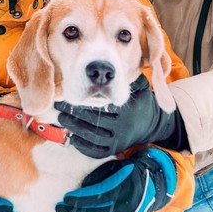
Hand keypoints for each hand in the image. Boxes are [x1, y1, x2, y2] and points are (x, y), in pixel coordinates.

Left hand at [55, 75, 184, 158]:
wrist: (153, 126)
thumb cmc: (141, 101)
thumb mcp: (139, 86)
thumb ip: (125, 76)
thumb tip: (108, 61)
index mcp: (127, 111)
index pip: (100, 105)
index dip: (82, 100)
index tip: (68, 92)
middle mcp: (122, 127)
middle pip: (91, 120)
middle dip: (73, 112)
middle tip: (59, 105)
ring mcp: (117, 141)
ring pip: (89, 135)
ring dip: (73, 126)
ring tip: (62, 117)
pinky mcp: (112, 151)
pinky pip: (91, 149)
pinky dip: (80, 142)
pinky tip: (71, 134)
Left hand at [55, 148, 176, 211]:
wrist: (152, 186)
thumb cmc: (128, 173)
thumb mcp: (115, 167)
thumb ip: (99, 175)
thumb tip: (82, 187)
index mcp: (121, 188)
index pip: (95, 196)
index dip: (78, 198)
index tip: (65, 199)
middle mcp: (124, 205)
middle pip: (93, 211)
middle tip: (60, 210)